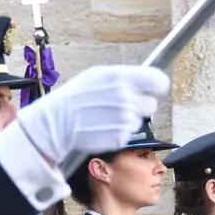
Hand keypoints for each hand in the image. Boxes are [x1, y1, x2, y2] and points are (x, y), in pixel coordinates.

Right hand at [15, 65, 168, 163]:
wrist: (56, 123)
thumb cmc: (75, 97)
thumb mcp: (97, 75)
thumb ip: (124, 77)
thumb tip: (147, 82)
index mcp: (120, 77)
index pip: (158, 81)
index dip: (156, 87)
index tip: (151, 90)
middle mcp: (125, 98)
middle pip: (151, 104)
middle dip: (140, 106)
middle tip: (120, 106)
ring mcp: (124, 120)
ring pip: (139, 121)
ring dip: (127, 121)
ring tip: (106, 117)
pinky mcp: (120, 138)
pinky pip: (128, 135)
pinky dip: (118, 133)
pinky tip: (102, 128)